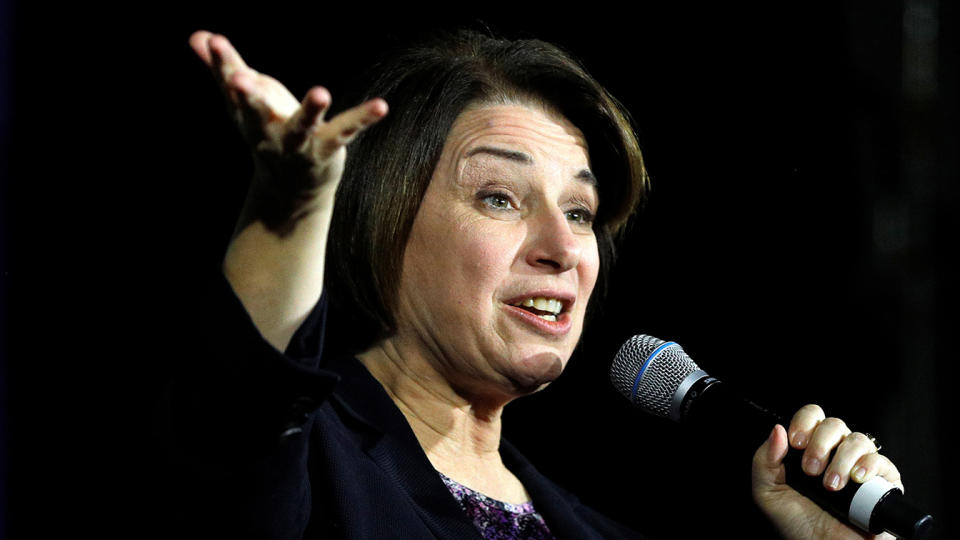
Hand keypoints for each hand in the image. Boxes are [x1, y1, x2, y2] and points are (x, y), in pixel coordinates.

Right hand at [188, 30, 387, 233]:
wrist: (290, 191)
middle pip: (255, 113)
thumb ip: (223, 70)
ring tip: (320, 92)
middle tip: (240, 79)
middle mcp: (268, 132)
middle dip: (247, 97)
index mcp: (247, 116)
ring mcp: (298, 144)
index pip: (231, 86)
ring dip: (310, 110)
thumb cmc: (267, 133)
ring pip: (302, 127)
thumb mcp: (243, 102)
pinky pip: (346, 131)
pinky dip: (362, 119)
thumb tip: (197, 36)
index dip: (222, 64)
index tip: (213, 41)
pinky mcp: (327, 150)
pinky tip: (381, 106)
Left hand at [752, 405, 902, 538]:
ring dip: (841, 460)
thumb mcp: (769, 494)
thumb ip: (765, 461)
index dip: (804, 422)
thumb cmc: (799, 526)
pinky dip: (869, 465)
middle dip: (820, 444)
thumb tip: (777, 429)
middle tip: (811, 471)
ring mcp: (860, 467)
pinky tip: (858, 478)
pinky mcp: (884, 484)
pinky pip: (883, 461)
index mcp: (809, 451)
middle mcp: (836, 454)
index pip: (811, 417)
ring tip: (832, 486)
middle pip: (834, 424)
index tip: (796, 442)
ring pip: (858, 440)